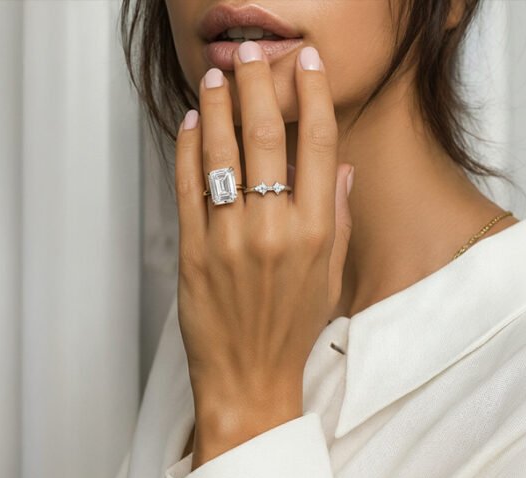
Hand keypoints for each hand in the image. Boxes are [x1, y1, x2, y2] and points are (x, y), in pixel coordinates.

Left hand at [173, 42, 353, 468]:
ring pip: (222, 152)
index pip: (317, 144)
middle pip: (266, 136)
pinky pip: (188, 186)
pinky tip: (191, 122)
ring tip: (217, 74)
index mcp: (316, 231)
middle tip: (253, 52)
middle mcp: (275, 227)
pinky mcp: (193, 249)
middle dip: (260, 83)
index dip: (312, 94)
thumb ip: (337, 216)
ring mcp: (230, 237)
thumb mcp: (331, 274)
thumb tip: (339, 167)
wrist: (250, 377)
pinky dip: (187, 148)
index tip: (306, 63)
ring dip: (218, 105)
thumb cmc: (293, 329)